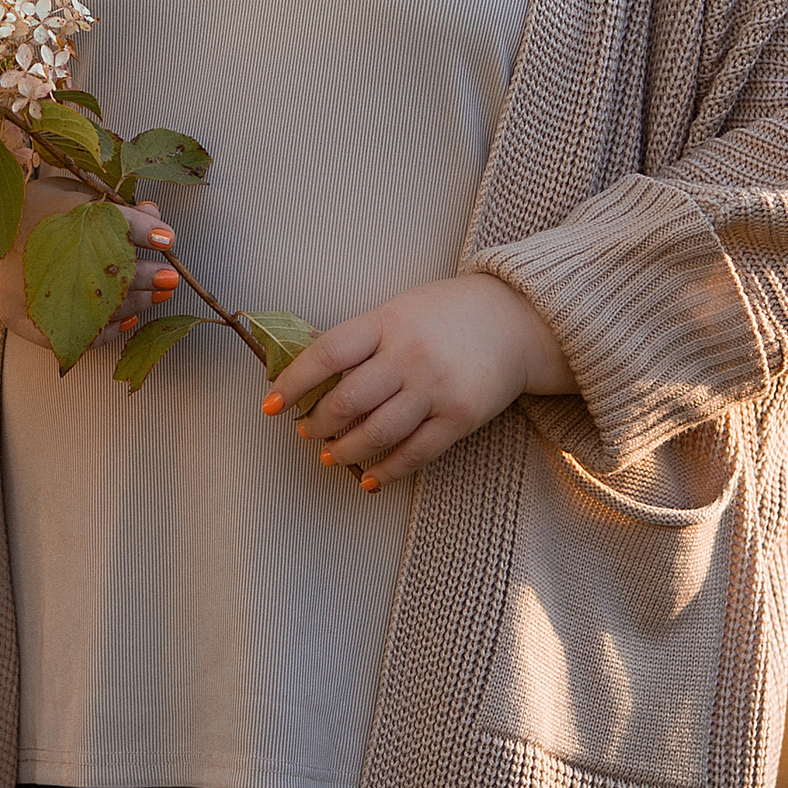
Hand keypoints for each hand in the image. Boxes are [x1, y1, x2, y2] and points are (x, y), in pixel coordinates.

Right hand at [0, 170, 177, 341]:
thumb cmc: (37, 212)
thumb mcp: (71, 195)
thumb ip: (112, 205)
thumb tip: (156, 210)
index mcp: (50, 209)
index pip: (104, 219)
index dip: (140, 229)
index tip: (167, 239)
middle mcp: (34, 250)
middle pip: (101, 266)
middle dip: (142, 273)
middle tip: (169, 277)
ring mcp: (23, 288)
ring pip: (91, 303)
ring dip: (132, 301)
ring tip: (158, 295)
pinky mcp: (19, 317)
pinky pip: (69, 334)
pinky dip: (106, 331)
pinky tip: (130, 320)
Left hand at [262, 274, 565, 489]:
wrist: (516, 319)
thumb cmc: (446, 313)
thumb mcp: (399, 309)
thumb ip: (362, 339)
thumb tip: (312, 376)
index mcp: (387, 322)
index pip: (327, 354)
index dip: (293, 382)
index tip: (270, 404)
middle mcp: (409, 355)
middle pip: (348, 400)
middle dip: (319, 422)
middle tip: (307, 430)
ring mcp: (436, 388)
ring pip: (377, 432)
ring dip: (346, 450)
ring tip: (330, 454)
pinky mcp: (460, 417)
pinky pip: (416, 453)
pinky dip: (388, 470)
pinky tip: (370, 478)